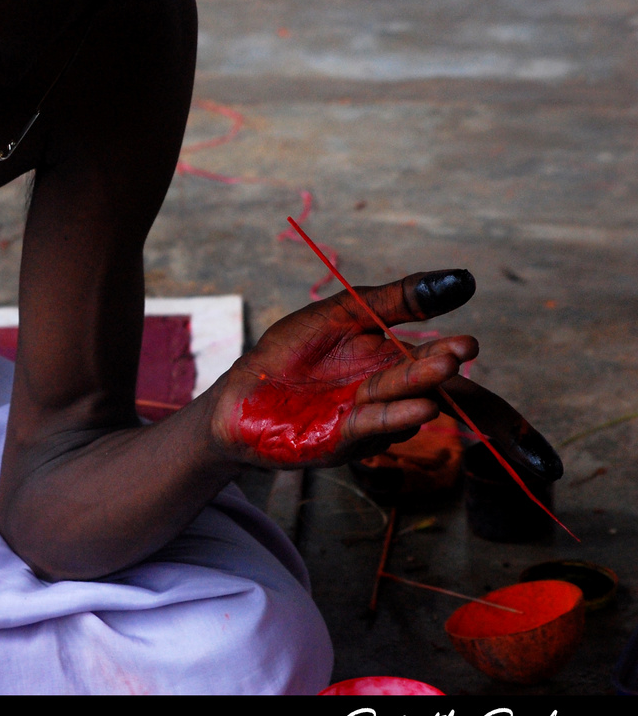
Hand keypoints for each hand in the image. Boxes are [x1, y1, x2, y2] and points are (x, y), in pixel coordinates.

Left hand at [214, 270, 480, 468]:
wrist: (244, 394)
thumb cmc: (292, 350)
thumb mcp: (343, 313)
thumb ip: (397, 299)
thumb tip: (461, 280)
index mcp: (390, 358)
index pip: (432, 357)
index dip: (452, 352)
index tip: (470, 344)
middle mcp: (387, 389)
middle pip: (421, 379)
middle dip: (440, 366)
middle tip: (459, 351)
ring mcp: (368, 414)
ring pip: (399, 399)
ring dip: (421, 385)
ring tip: (442, 370)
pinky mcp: (344, 435)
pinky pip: (373, 423)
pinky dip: (395, 416)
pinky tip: (420, 408)